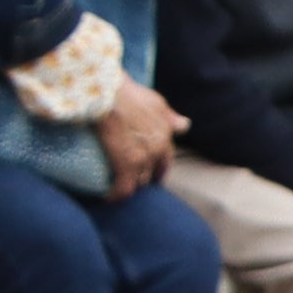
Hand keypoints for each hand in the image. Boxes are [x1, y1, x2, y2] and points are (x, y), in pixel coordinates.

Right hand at [97, 73, 179, 190]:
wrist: (109, 94)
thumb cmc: (129, 94)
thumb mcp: (155, 102)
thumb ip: (169, 117)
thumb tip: (185, 125)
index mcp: (165, 135)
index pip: (166, 159)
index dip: (158, 167)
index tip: (150, 172)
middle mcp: (158, 149)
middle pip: (153, 173)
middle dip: (144, 178)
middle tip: (129, 180)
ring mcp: (144, 159)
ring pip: (139, 182)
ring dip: (129, 185)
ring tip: (115, 186)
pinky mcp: (127, 165)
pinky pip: (123, 190)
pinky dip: (115, 196)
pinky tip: (107, 198)